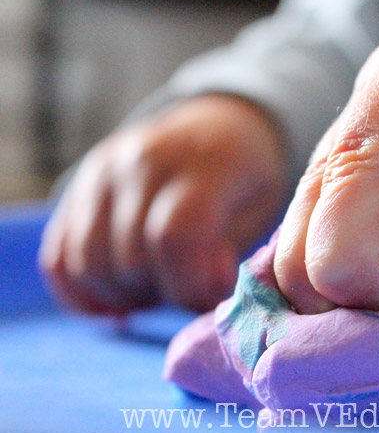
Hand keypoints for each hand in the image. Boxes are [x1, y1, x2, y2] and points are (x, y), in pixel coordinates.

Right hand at [39, 94, 286, 312]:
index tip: (210, 297)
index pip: (173, 237)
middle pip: (129, 259)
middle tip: (190, 290)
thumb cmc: (247, 177)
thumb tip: (201, 290)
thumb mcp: (264, 208)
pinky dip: (82, 293)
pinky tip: (117, 304)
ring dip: (125, 296)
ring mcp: (100, 172)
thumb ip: (230, 251)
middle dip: (162, 294)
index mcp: (199, 163)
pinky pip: (59, 258)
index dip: (189, 285)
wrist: (220, 128)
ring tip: (161, 287)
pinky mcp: (76, 189)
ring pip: (87, 265)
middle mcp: (140, 161)